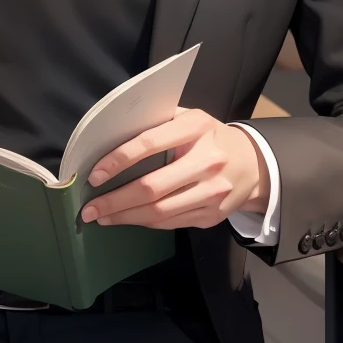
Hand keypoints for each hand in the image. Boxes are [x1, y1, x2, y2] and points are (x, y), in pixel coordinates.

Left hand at [80, 109, 269, 230]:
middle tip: (89, 208)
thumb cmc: (209, 138)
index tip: (95, 175)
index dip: (118, 160)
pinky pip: (170, 223)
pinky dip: (145, 222)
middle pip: (151, 187)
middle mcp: (207, 161)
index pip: (149, 144)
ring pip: (159, 211)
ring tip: (102, 217)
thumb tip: (111, 135)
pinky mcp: (212, 215)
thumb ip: (157, 122)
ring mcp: (212, 191)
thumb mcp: (189, 119)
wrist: (253, 164)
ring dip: (125, 217)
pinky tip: (128, 218)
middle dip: (114, 201)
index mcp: (197, 128)